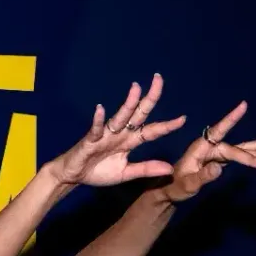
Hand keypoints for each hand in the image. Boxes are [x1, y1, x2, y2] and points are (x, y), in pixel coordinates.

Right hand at [45, 74, 188, 187]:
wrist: (73, 176)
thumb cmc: (98, 172)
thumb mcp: (126, 173)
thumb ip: (146, 169)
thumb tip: (169, 169)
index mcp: (129, 141)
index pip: (151, 130)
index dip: (166, 125)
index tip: (182, 119)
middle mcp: (120, 133)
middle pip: (138, 113)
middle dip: (149, 98)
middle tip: (159, 79)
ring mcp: (105, 135)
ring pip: (120, 116)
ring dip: (128, 103)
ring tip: (136, 88)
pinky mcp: (89, 140)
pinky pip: (95, 128)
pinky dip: (98, 120)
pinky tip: (100, 109)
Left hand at [157, 100, 255, 202]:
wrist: (170, 189)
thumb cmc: (175, 186)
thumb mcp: (187, 184)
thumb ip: (202, 176)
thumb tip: (220, 168)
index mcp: (202, 147)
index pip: (220, 132)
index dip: (232, 119)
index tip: (243, 105)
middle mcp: (211, 147)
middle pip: (236, 148)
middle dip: (255, 152)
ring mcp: (216, 153)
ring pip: (241, 150)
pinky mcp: (220, 160)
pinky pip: (239, 157)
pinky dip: (252, 157)